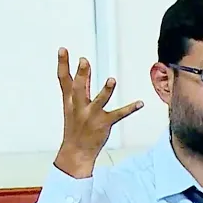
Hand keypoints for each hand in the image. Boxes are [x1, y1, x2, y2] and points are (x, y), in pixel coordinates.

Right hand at [53, 47, 142, 178]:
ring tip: (111, 80)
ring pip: (99, 101)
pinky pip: (119, 114)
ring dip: (105, 91)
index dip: (63, 64)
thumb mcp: (72, 107)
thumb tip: (82, 73)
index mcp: (70, 101)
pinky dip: (130, 108)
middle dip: (81, 75)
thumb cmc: (75, 128)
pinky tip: (140, 103)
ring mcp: (92, 116)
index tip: (63, 49)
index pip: (64, 80)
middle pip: (79, 88)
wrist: (75, 152)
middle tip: (84, 61)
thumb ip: (80, 90)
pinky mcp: (104, 123)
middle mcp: (79, 107)